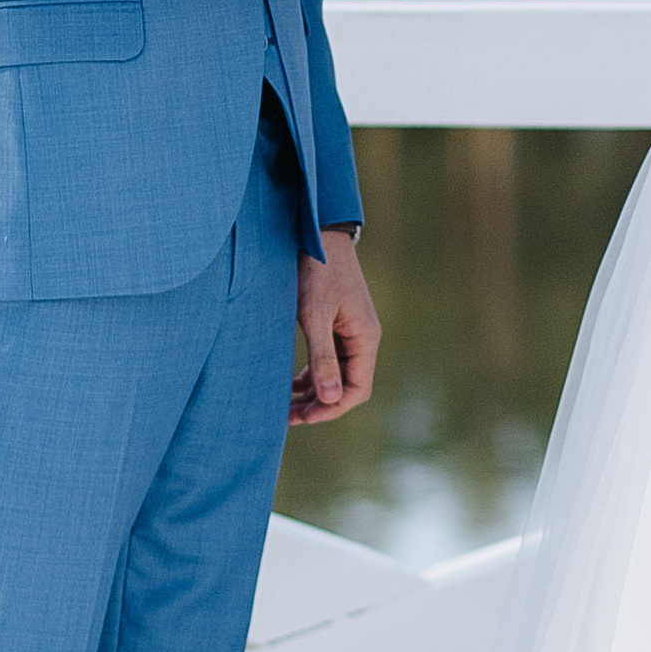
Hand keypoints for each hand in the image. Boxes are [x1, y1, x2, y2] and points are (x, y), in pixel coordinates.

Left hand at [292, 228, 379, 422]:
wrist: (320, 235)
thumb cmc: (317, 271)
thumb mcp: (315, 315)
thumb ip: (322, 357)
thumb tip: (330, 398)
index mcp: (365, 339)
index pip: (357, 390)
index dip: (331, 408)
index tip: (302, 416)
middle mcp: (363, 339)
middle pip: (347, 387)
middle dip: (320, 404)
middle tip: (288, 416)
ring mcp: (351, 332)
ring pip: (336, 375)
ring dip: (314, 392)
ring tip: (285, 404)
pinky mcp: (338, 325)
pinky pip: (329, 360)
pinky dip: (312, 374)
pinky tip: (290, 382)